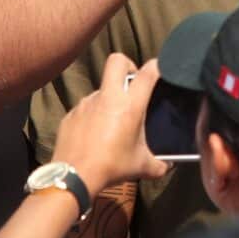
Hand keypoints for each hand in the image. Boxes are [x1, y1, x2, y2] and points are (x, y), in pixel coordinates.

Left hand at [52, 53, 169, 195]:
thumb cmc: (111, 167)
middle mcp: (108, 98)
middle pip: (117, 61)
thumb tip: (167, 167)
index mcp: (130, 106)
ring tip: (112, 121)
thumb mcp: (141, 166)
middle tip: (132, 83)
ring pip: (101, 88)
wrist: (74, 176)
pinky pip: (86, 107)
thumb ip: (159, 164)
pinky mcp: (71, 113)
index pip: (147, 73)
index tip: (160, 70)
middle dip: (127, 65)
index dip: (157, 66)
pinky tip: (94, 134)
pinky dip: (93, 115)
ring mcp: (86, 103)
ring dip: (109, 97)